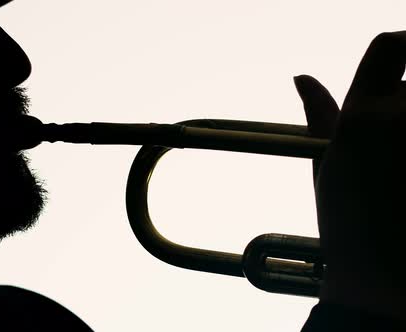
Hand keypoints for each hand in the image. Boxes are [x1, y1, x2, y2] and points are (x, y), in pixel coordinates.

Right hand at [294, 31, 405, 318]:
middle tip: (403, 129)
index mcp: (360, 114)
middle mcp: (400, 117)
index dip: (405, 42)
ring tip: (404, 157)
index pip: (391, 45)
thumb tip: (301, 76)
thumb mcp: (326, 160)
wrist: (383, 277)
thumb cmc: (347, 221)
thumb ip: (319, 112)